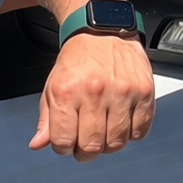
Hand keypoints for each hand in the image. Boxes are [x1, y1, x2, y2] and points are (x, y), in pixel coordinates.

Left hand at [29, 32, 154, 161]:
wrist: (104, 31)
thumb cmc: (79, 59)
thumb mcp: (53, 85)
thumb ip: (46, 118)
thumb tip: (38, 144)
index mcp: (67, 91)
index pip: (63, 141)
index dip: (64, 149)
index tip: (67, 144)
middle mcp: (94, 92)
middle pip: (92, 145)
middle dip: (86, 152)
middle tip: (87, 144)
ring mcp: (122, 92)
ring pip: (117, 142)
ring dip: (109, 144)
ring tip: (105, 133)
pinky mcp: (143, 91)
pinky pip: (140, 130)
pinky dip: (131, 134)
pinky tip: (122, 123)